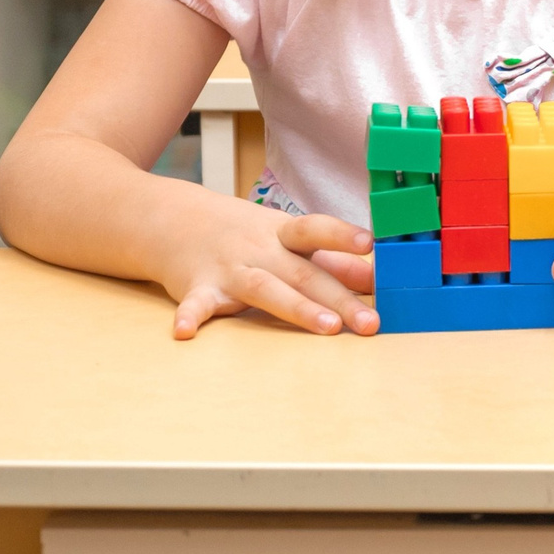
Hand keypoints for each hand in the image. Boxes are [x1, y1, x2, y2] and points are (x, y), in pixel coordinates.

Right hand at [155, 202, 374, 339]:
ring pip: (265, 289)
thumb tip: (376, 278)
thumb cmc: (247, 234)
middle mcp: (261, 250)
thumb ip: (332, 262)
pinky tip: (186, 332)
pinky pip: (195, 304)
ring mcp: (229, 269)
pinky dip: (190, 317)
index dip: (342, 236)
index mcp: (285, 234)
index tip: (370, 243)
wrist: (177, 220)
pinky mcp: (198, 288)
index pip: (316, 230)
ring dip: (297, 308)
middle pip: (303, 274)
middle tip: (370, 323)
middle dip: (339, 299)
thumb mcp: (289, 239)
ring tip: (327, 329)